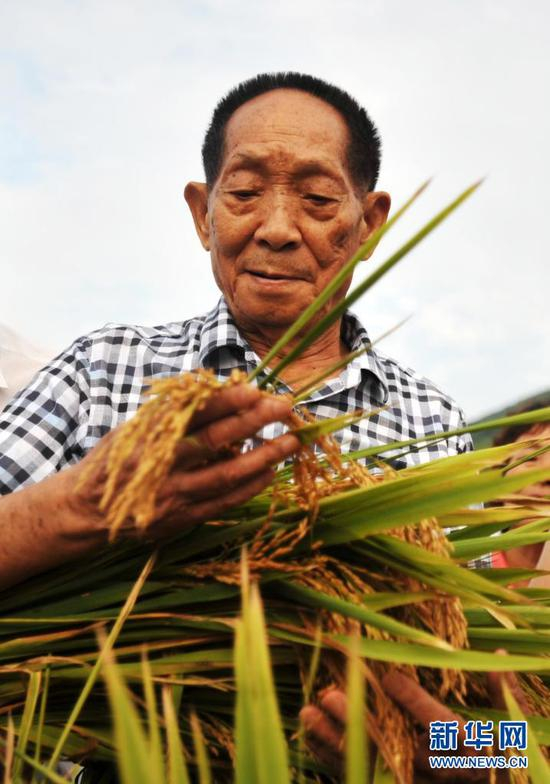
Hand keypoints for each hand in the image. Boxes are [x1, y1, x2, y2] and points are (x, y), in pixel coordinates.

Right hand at [63, 383, 299, 539]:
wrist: (88, 511)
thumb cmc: (116, 459)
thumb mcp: (134, 428)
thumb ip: (171, 413)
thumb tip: (213, 389)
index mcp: (149, 436)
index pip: (193, 413)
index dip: (225, 401)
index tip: (255, 389)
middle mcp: (162, 464)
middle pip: (215, 440)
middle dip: (253, 421)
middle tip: (284, 406)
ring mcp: (174, 494)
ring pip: (226, 475)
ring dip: (263, 457)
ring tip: (291, 442)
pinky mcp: (182, 518)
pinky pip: (224, 502)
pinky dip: (250, 487)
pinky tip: (270, 472)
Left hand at [300, 660, 528, 782]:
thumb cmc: (499, 755)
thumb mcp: (510, 725)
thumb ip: (501, 693)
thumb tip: (497, 654)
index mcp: (467, 750)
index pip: (440, 728)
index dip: (415, 704)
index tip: (390, 678)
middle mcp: (436, 771)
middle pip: (393, 748)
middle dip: (359, 723)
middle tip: (330, 695)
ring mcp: (411, 782)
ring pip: (369, 764)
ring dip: (334, 740)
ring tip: (307, 711)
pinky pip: (359, 775)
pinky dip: (332, 757)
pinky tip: (310, 732)